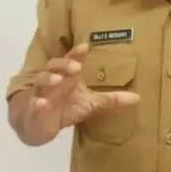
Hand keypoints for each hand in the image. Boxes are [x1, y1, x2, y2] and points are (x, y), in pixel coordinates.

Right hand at [23, 43, 139, 143]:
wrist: (40, 125)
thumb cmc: (66, 108)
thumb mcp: (91, 104)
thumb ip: (111, 100)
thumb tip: (138, 97)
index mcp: (67, 77)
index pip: (70, 61)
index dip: (77, 53)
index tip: (86, 46)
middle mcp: (52, 82)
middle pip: (53, 66)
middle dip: (63, 65)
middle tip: (76, 67)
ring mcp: (41, 94)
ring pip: (40, 81)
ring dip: (48, 79)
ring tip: (57, 80)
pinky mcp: (33, 110)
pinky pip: (32, 105)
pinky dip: (35, 104)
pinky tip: (40, 104)